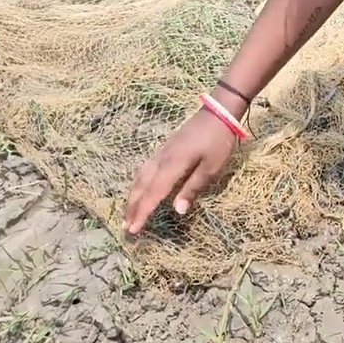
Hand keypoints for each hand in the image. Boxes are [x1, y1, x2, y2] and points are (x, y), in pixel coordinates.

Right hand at [122, 105, 240, 234]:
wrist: (218, 112)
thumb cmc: (218, 141)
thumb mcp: (211, 168)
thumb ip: (193, 188)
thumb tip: (177, 211)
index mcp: (172, 165)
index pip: (153, 193)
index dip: (142, 212)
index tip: (133, 230)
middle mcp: (161, 159)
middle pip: (141, 186)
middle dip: (132, 207)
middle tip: (125, 227)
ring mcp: (161, 152)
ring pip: (140, 177)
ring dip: (132, 196)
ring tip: (127, 213)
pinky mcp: (164, 149)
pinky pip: (145, 169)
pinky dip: (138, 183)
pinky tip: (138, 188)